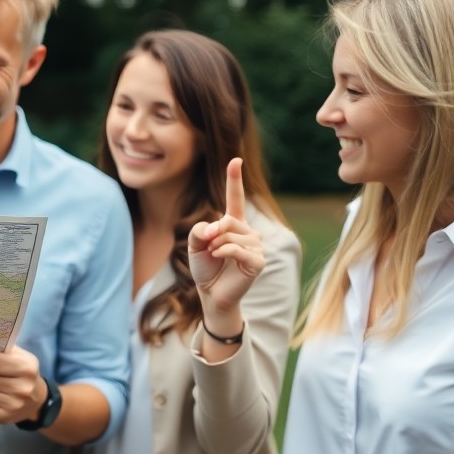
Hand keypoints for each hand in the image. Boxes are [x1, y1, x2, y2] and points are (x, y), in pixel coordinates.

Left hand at [188, 157, 263, 324]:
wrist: (211, 293)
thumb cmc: (205, 267)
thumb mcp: (195, 244)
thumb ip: (201, 229)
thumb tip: (216, 229)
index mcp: (234, 224)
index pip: (236, 198)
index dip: (235, 179)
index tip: (235, 160)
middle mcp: (249, 232)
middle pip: (227, 220)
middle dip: (212, 233)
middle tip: (207, 247)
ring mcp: (256, 246)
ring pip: (231, 235)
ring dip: (216, 246)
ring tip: (216, 257)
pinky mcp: (258, 261)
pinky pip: (238, 249)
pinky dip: (225, 253)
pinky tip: (221, 259)